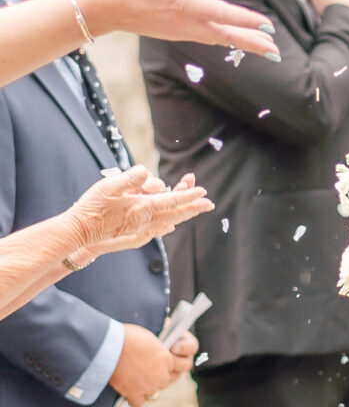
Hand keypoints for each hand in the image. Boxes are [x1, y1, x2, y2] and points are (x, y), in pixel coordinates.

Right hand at [67, 168, 211, 258]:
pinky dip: (168, 225)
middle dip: (193, 208)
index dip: (188, 195)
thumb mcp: (108, 186)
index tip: (203, 192)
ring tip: (195, 210)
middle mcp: (145, 221)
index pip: (171, 200)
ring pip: (168, 222)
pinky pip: (157, 230)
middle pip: (175, 213)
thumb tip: (146, 172)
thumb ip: (129, 178)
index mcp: (141, 207)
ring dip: (183, 215)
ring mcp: (140, 229)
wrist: (80, 232)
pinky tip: (171, 225)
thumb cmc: (92, 207)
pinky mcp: (134, 234)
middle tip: (209, 204)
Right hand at [80, 0, 279, 56]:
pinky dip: (226, 39)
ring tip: (266, 46)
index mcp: (187, 5)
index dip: (248, 19)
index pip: (225, 13)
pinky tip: (234, 37)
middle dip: (253, 43)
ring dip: (243, 42)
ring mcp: (183, 31)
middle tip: (276, 51)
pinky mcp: (177, 33)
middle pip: (228, 36)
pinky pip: (208, 38)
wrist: (106, 8)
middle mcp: (188, 23)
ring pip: (220, 39)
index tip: (269, 25)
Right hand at [109, 321, 197, 406]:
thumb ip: (156, 351)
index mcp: (168, 359)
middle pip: (165, 381)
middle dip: (157, 377)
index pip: (173, 368)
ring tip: (136, 381)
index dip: (164, 366)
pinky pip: (138, 403)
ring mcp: (149, 386)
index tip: (156, 364)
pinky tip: (129, 393)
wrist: (111, 346)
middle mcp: (162, 375)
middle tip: (145, 372)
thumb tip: (153, 355)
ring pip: (154, 393)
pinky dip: (134, 399)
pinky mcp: (135, 394)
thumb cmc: (128, 337)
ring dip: (146, 388)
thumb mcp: (150, 339)